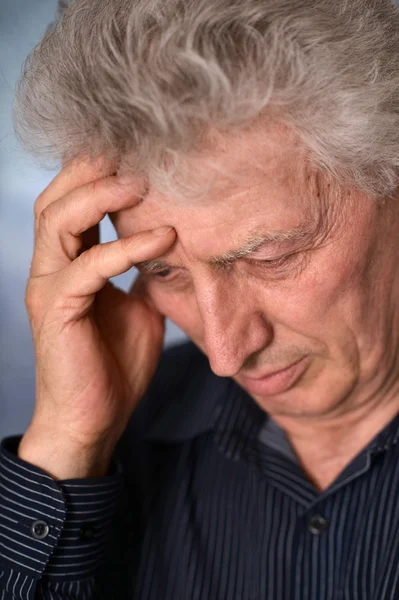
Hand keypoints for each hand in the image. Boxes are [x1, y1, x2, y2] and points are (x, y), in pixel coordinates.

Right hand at [19, 157, 175, 477]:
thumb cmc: (114, 365)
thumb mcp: (139, 306)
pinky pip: (89, 267)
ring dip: (102, 194)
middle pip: (57, 197)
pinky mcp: (56, 310)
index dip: (100, 173)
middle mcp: (51, 267)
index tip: (141, 152)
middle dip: (92, 168)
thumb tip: (172, 246)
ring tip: (144, 181)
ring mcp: (49, 287)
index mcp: (70, 263)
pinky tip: (164, 237)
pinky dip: (126, 247)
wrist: (97, 418)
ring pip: (59, 220)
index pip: (73, 202)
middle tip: (136, 150)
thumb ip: (145, 273)